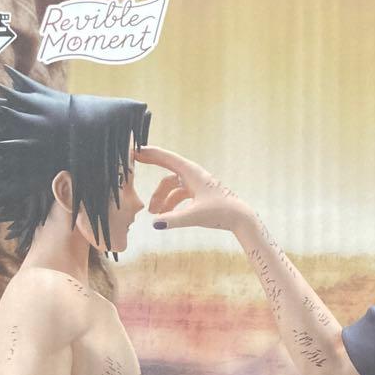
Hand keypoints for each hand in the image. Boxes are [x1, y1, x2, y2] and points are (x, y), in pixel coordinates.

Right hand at [136, 146, 254, 232]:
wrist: (240, 219)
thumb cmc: (221, 213)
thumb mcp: (195, 216)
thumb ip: (174, 219)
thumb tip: (155, 224)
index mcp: (191, 172)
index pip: (166, 158)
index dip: (149, 153)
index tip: (134, 150)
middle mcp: (193, 175)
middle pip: (167, 169)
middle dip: (151, 168)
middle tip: (133, 164)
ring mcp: (196, 185)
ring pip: (172, 187)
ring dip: (161, 198)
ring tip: (152, 213)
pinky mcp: (199, 195)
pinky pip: (180, 196)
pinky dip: (171, 204)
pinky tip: (165, 216)